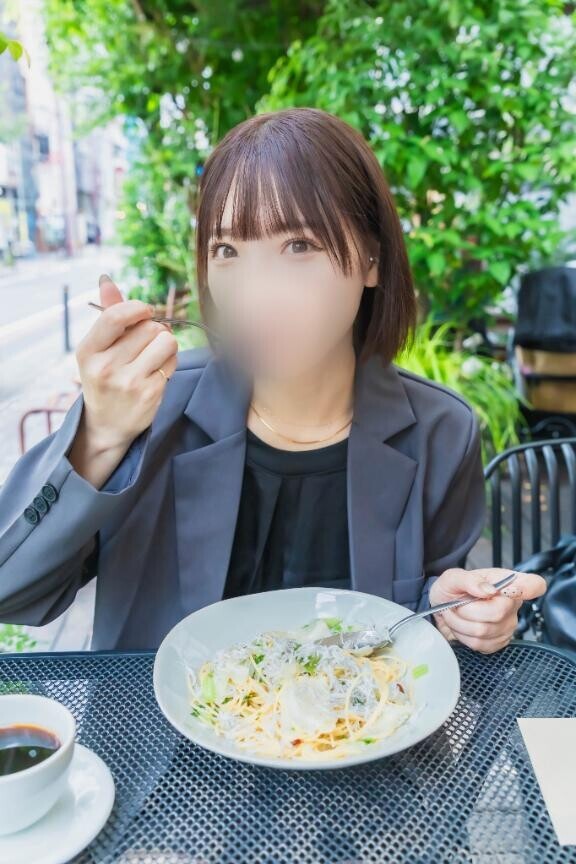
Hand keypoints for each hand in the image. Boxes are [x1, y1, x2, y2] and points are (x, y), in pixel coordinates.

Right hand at [75, 275, 179, 453]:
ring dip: (165, 344)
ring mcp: (129, 382)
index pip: (115, 317)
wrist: (107, 425)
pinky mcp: (150, 394)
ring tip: (154, 355)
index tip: (145, 311)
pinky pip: (172, 361)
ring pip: (165, 341)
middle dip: (154, 329)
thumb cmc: (104, 379)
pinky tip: (157, 371)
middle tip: (147, 343)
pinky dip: (170, 361)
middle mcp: (106, 367)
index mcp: (88, 351)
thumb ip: (107, 314)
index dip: (137, 308)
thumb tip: (107, 279)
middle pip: (148, 327)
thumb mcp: (97, 349)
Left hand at [429, 567, 545, 652]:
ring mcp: (508, 624)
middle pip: (497, 612)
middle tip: (456, 604)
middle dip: (466, 610)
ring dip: (461, 624)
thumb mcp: (453, 577)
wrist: (442, 608)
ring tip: (456, 614)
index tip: (510, 591)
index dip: (528, 589)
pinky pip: (481, 645)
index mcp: (506, 582)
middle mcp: (512, 604)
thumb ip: (468, 580)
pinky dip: (464, 637)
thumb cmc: (451, 590)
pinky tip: (463, 626)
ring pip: (484, 631)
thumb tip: (488, 590)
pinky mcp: (499, 642)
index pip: (533, 584)